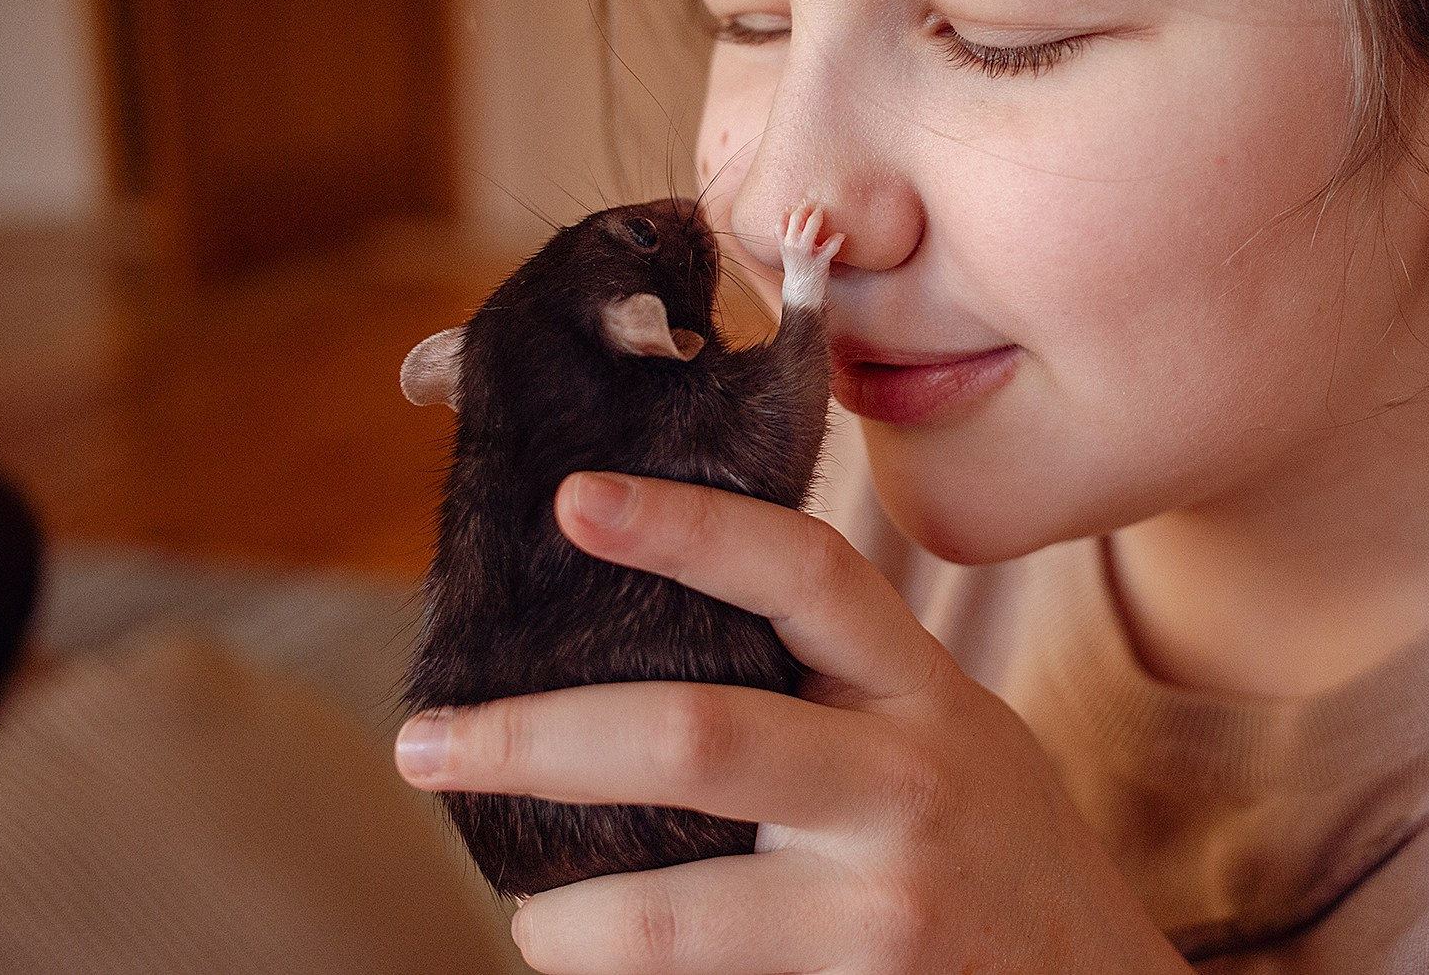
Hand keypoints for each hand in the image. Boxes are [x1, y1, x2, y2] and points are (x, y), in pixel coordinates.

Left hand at [394, 471, 1193, 974]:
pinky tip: (604, 969)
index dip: (688, 527)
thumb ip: (840, 691)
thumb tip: (641, 649)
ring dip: (563, 921)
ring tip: (535, 917)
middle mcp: (907, 785)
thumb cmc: (1001, 850)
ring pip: (667, 912)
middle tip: (427, 741)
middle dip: (534, 739)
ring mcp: (885, 906)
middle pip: (695, 736)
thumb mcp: (951, 734)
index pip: (805, 574)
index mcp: (923, 692)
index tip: (572, 500)